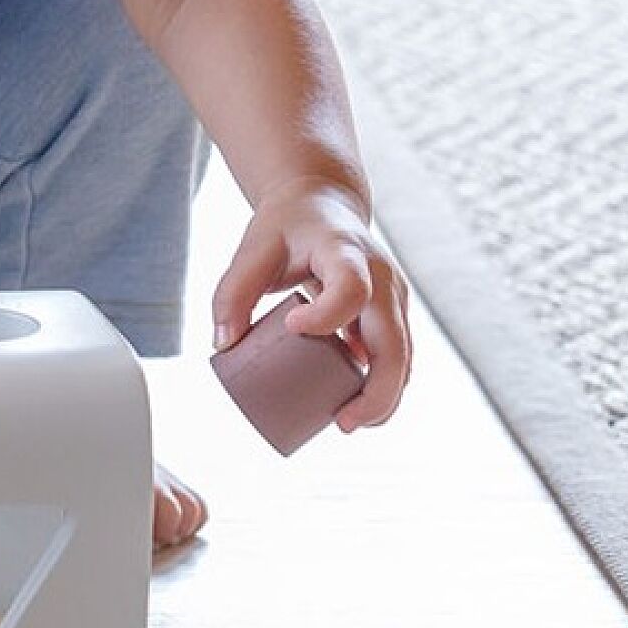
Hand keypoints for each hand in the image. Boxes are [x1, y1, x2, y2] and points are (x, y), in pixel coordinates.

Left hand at [210, 178, 412, 430]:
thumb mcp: (256, 245)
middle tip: (342, 422)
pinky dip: (380, 388)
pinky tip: (355, 410)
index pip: (351, 289)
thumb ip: (234, 289)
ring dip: (383, 398)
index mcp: (347, 253)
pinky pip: (395, 359)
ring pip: (403, 358)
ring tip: (346, 423)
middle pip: (394, 341)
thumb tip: (224, 343)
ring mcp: (393, 300)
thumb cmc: (290, 224)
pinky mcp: (391, 317)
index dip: (328, 315)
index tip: (293, 328)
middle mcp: (381, 278)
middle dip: (376, 389)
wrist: (324, 203)